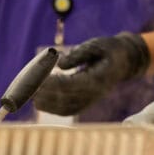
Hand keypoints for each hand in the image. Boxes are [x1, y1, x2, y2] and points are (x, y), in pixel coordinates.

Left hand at [32, 32, 150, 115]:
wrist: (126, 60)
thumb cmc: (110, 49)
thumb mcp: (97, 44)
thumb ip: (78, 53)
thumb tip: (59, 64)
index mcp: (100, 78)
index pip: (72, 85)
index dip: (53, 84)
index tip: (36, 79)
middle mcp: (96, 93)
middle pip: (67, 100)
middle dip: (45, 95)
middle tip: (26, 87)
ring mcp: (92, 100)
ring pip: (66, 109)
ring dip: (46, 104)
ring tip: (29, 94)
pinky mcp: (87, 102)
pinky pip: (68, 110)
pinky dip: (52, 107)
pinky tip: (39, 99)